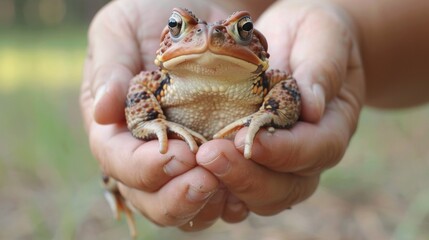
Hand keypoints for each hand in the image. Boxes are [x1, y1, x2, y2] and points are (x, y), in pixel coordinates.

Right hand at [80, 0, 235, 229]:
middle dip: (176, 196)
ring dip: (205, 203)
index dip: (143, 167)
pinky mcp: (210, 159)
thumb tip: (103, 111)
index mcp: (115, 125)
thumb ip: (109, 66)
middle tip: (207, 180)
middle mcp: (144, 152)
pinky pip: (217, 194)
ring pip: (184, 205)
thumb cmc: (150, 17)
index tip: (176, 155)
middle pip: (149, 197)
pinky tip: (244, 186)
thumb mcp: (121, 27)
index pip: (118, 161)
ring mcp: (178, 160)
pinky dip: (230, 196)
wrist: (197, 18)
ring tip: (228, 185)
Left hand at [197, 0, 364, 216]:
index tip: (247, 139)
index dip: (283, 151)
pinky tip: (191, 174)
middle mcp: (306, 157)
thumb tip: (312, 106)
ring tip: (195, 163)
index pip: (316, 150)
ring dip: (227, 187)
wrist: (299, 45)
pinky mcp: (253, 165)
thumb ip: (322, 69)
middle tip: (209, 155)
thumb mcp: (323, 37)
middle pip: (285, 187)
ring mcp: (279, 167)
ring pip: (260, 199)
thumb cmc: (313, 37)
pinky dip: (216, 192)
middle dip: (246, 176)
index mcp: (330, 127)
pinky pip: (238, 194)